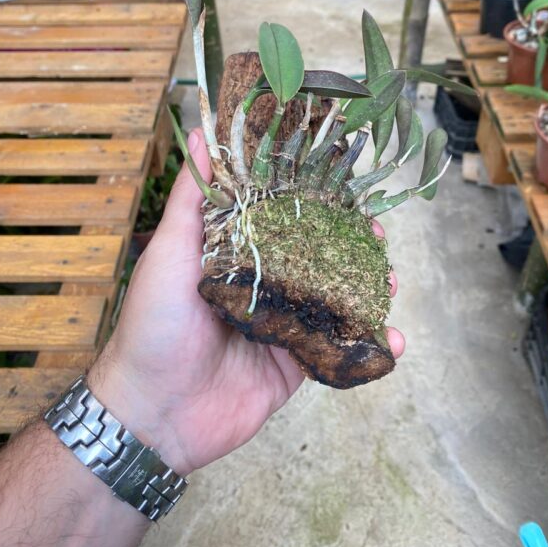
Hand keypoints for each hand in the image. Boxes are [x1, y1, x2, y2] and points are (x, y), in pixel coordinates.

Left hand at [88, 128, 403, 475]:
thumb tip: (201, 133)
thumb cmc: (154, 323)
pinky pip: (340, 350)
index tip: (348, 188)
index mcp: (238, 254)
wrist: (152, 412)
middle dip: (354, 245)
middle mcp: (264, 285)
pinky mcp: (296, 364)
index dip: (318, 203)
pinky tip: (395, 339)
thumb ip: (192, 196)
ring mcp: (284, 325)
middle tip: (377, 237)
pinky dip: (371, 345)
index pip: (287, 218)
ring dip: (369, 289)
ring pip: (337, 300)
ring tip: (388, 282)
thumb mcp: (170, 250)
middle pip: (320, 257)